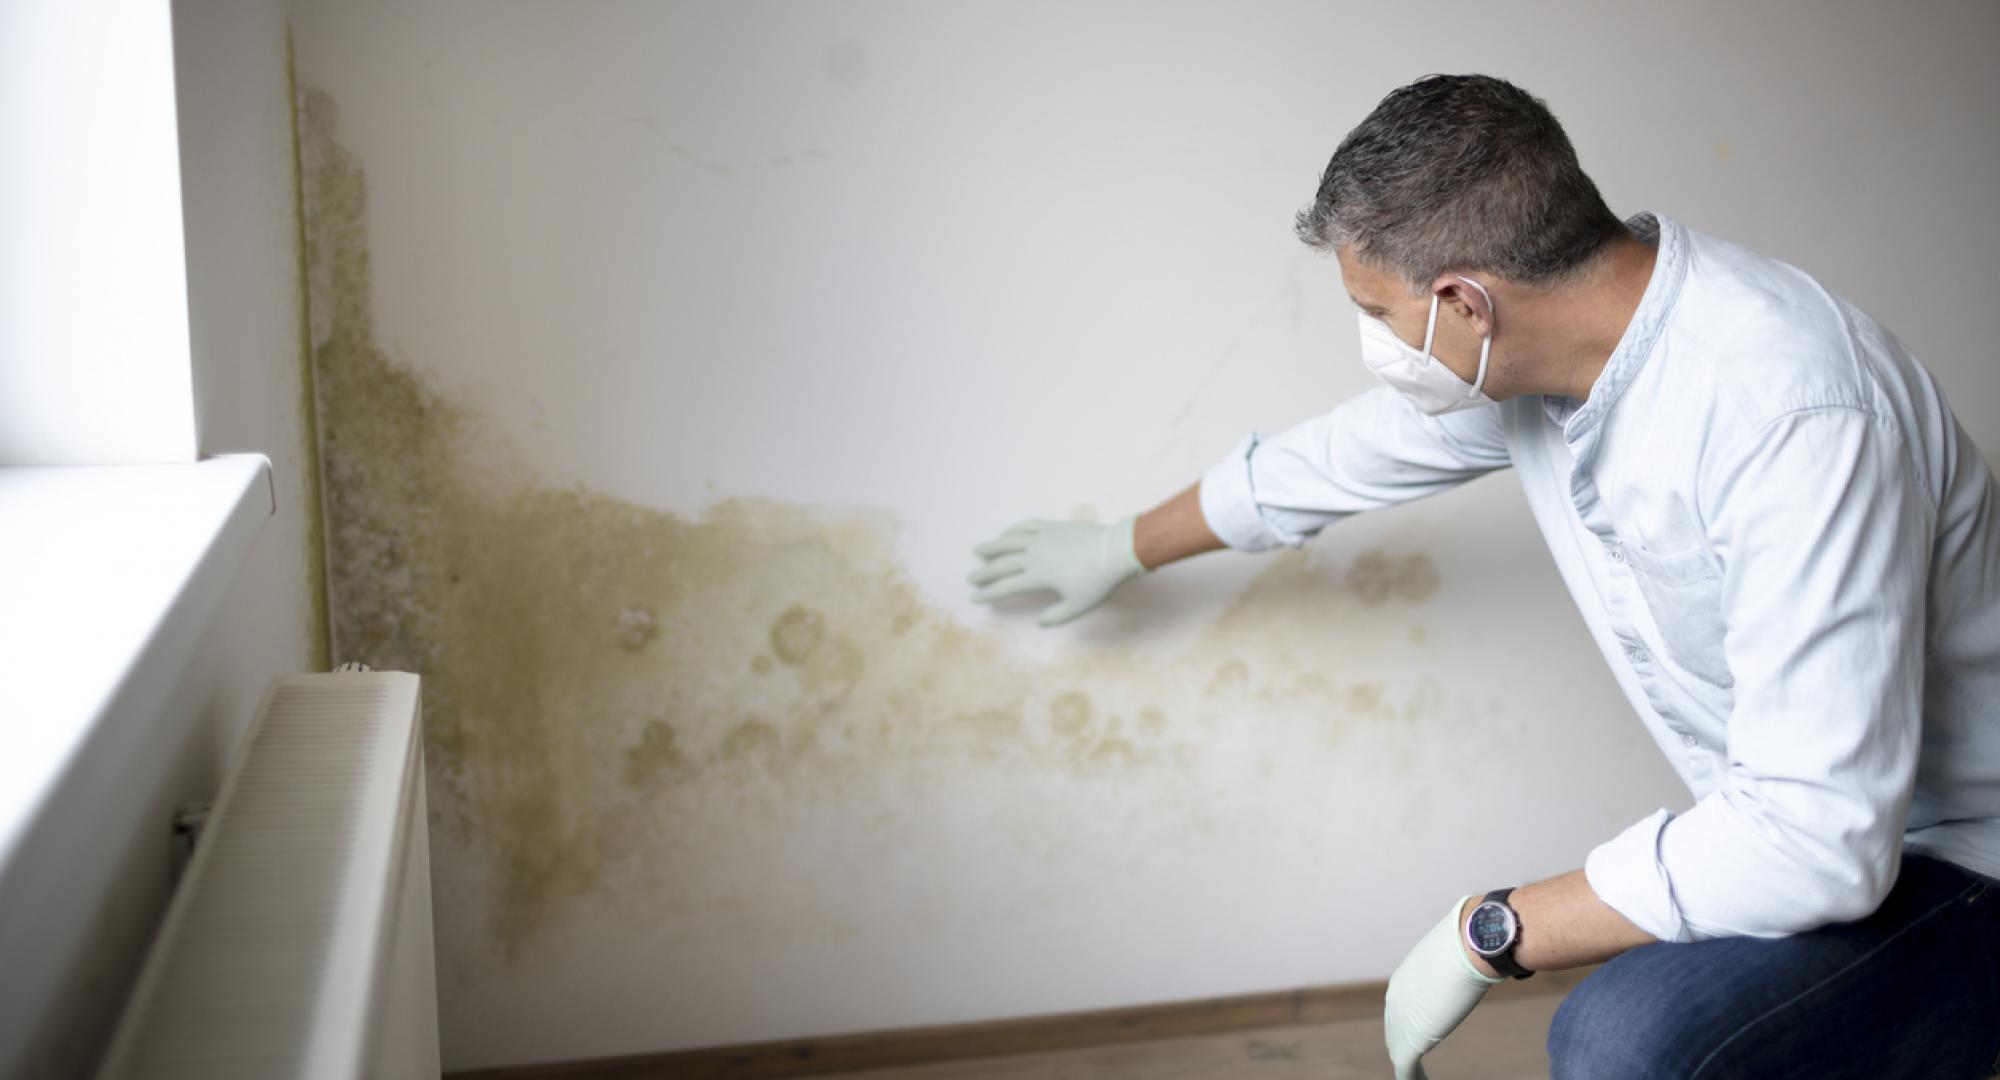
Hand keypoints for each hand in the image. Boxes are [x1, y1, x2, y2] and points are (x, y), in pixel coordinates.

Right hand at [966, 517, 1145, 626]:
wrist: (1116, 551)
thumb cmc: (1098, 582)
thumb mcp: (1078, 606)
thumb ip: (1057, 616)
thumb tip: (1039, 622)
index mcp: (1038, 576)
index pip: (1006, 586)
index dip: (989, 593)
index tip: (975, 597)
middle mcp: (1034, 555)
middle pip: (1002, 564)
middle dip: (984, 573)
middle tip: (970, 578)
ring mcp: (1043, 538)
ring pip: (1010, 541)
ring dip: (992, 547)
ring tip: (978, 551)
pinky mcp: (1053, 526)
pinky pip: (1028, 526)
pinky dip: (1013, 530)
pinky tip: (1005, 533)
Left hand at [1384, 894, 1505, 1079]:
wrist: (1472, 945)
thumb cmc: (1474, 943)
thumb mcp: (1464, 949)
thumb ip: (1468, 957)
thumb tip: (1493, 947)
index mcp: (1405, 978)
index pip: (1401, 1006)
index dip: (1409, 1021)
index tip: (1421, 1032)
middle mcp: (1395, 999)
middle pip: (1394, 1029)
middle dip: (1403, 1044)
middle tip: (1414, 1062)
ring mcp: (1399, 1020)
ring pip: (1398, 1050)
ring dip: (1409, 1065)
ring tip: (1418, 1077)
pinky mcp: (1409, 1041)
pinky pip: (1405, 1068)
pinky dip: (1412, 1079)